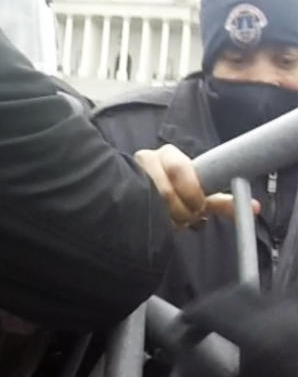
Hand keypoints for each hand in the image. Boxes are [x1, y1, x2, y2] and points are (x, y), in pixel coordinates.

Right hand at [133, 144, 248, 228]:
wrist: (138, 196)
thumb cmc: (176, 193)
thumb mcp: (199, 194)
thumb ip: (221, 201)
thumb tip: (254, 207)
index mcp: (168, 155)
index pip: (181, 169)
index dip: (192, 192)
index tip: (200, 207)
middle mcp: (147, 160)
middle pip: (166, 191)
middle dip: (183, 210)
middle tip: (191, 218)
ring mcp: (131, 176)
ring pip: (154, 203)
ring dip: (170, 218)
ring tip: (177, 221)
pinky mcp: (122, 190)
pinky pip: (140, 209)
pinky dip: (156, 221)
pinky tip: (161, 222)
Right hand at [175, 285, 297, 376]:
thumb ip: (193, 373)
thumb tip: (177, 346)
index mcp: (261, 337)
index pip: (212, 306)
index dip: (188, 315)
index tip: (179, 327)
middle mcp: (287, 320)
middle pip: (240, 293)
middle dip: (213, 307)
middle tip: (198, 325)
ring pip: (265, 298)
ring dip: (240, 309)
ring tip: (227, 329)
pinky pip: (285, 310)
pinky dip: (265, 317)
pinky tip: (258, 337)